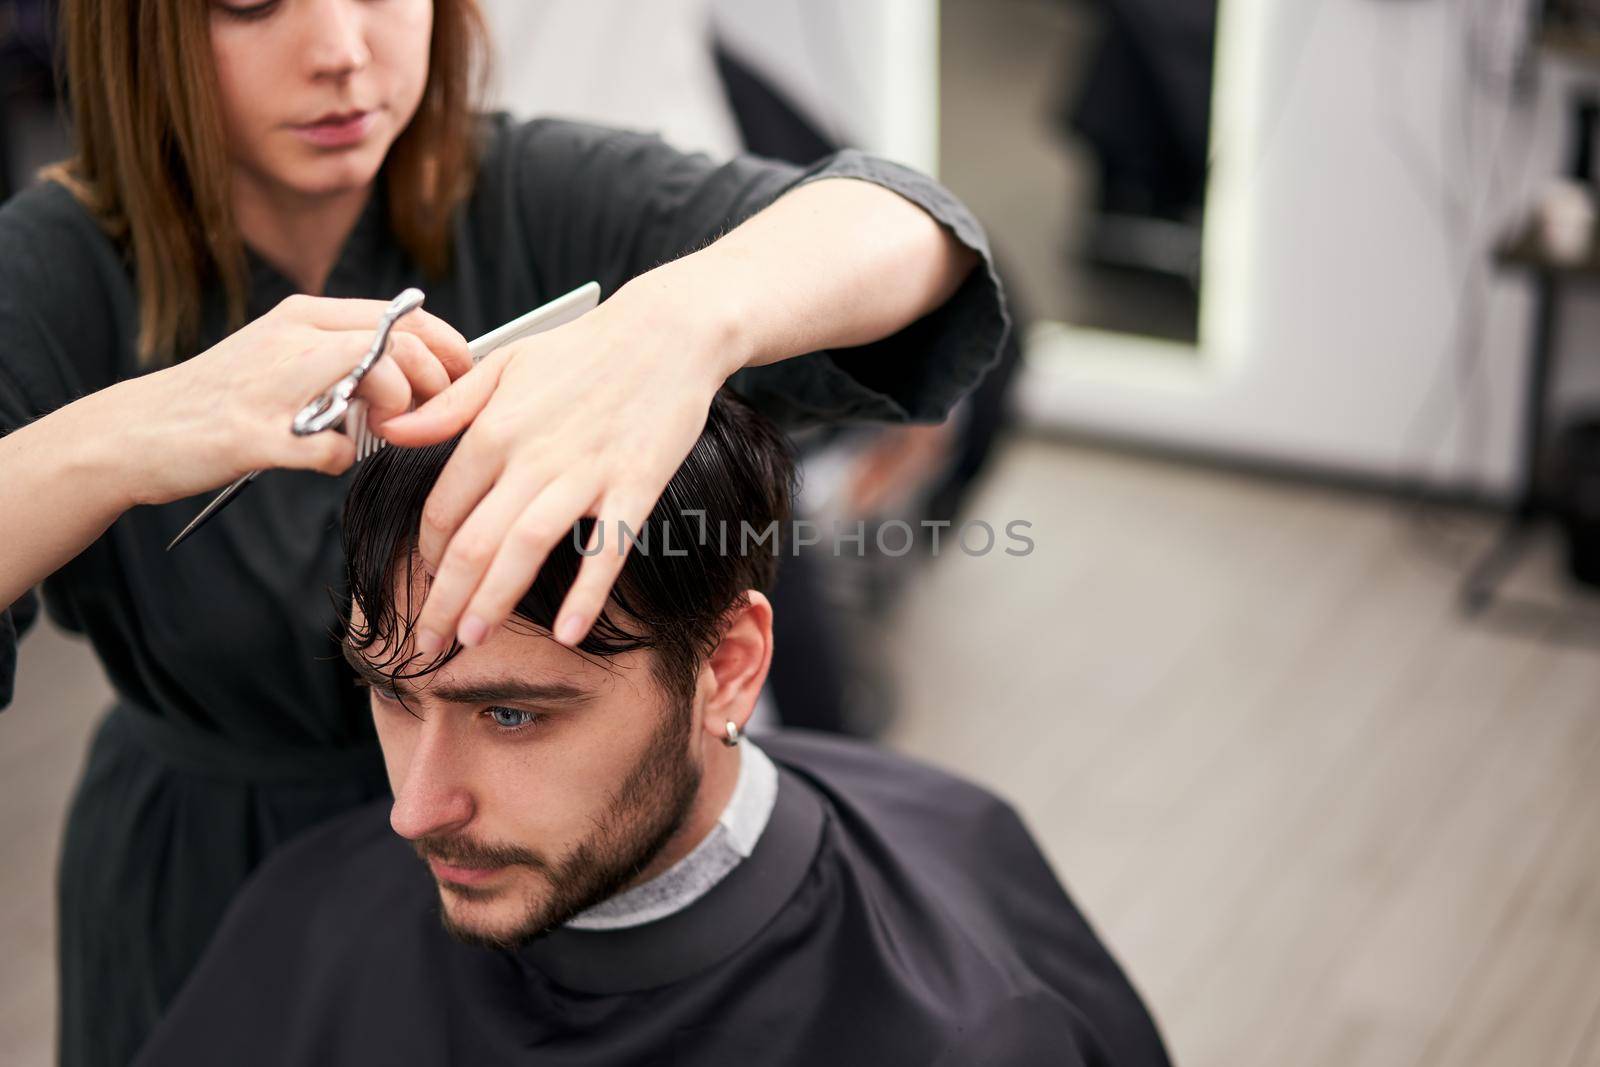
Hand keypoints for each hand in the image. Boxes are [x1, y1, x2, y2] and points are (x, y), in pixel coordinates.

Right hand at [120, 294, 469, 505]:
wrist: (134, 430)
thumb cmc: (222, 400)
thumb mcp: (283, 355)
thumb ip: (342, 353)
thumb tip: (417, 368)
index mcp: (304, 316)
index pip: (407, 316)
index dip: (451, 350)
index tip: (463, 381)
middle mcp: (292, 338)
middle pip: (402, 344)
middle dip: (434, 385)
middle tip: (426, 417)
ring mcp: (271, 385)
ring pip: (373, 376)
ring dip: (395, 413)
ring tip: (380, 433)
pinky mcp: (251, 435)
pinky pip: (328, 450)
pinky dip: (340, 461)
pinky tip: (326, 460)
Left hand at [378, 281, 739, 652]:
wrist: (666, 333)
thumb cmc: (583, 349)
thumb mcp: (504, 363)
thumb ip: (447, 406)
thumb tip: (390, 432)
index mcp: (494, 428)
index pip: (442, 508)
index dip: (425, 554)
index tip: (425, 581)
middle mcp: (532, 456)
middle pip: (472, 542)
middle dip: (442, 601)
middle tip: (425, 646)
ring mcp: (586, 473)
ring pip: (525, 548)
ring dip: (494, 601)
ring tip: (472, 642)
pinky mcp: (635, 486)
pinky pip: (607, 549)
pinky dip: (587, 593)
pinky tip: (568, 633)